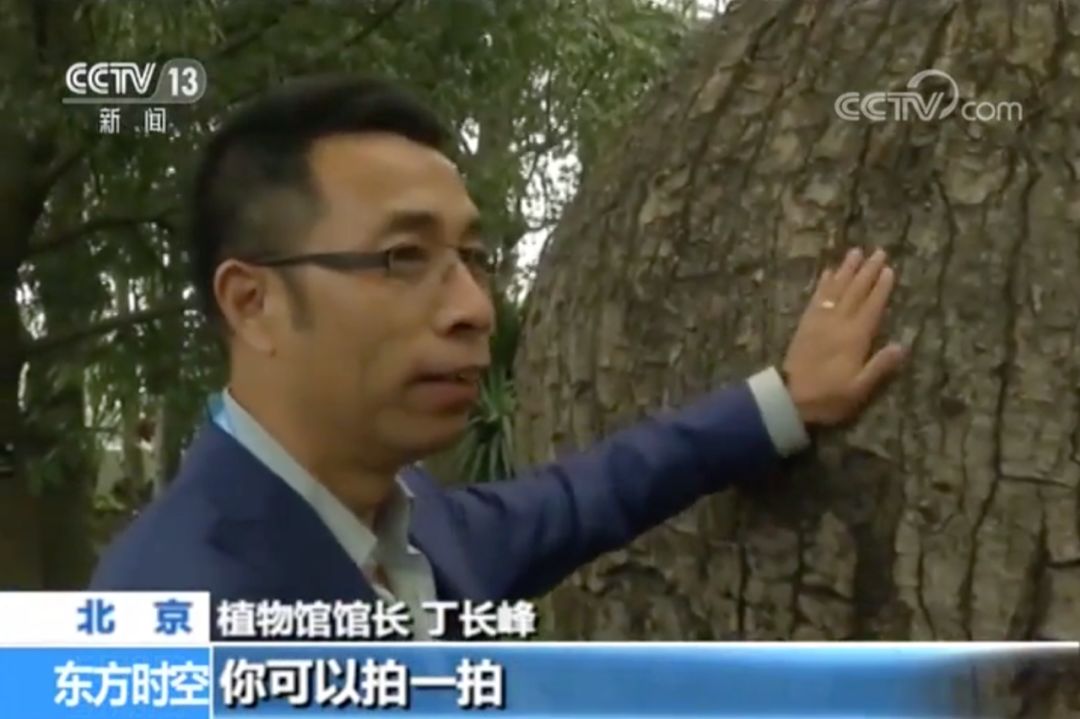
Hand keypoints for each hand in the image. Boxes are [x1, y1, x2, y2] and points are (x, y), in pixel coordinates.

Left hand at [782, 247, 905, 426]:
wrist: (788, 399)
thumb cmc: (828, 397)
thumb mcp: (859, 389)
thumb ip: (880, 366)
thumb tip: (903, 345)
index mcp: (854, 338)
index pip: (872, 306)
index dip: (881, 288)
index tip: (889, 269)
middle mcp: (837, 324)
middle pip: (855, 291)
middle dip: (867, 271)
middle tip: (878, 251)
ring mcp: (819, 322)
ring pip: (835, 290)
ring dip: (845, 270)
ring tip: (854, 252)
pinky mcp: (804, 326)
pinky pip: (816, 299)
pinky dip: (823, 284)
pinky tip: (827, 273)